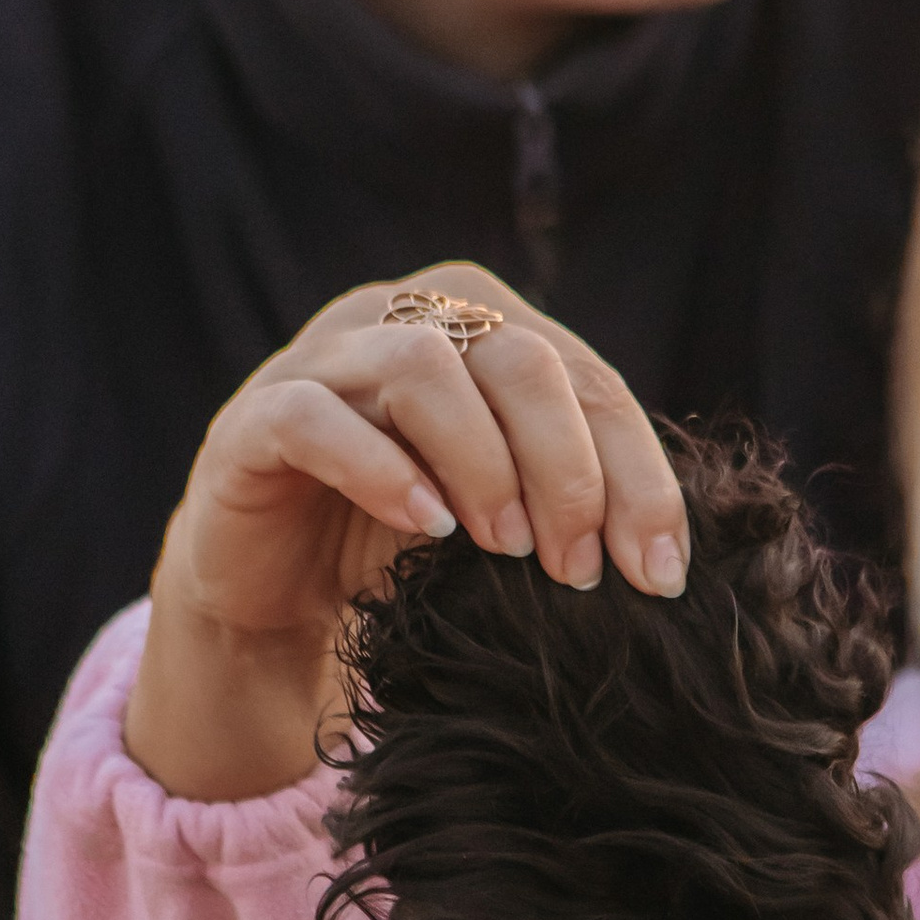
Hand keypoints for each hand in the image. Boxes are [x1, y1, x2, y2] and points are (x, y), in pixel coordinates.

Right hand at [125, 262, 690, 799]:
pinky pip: (317, 418)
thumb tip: (667, 554)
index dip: (635, 472)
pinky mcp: (253, 420)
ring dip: (484, 461)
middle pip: (515, 355)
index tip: (659, 572)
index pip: (582, 377)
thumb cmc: (403, 549)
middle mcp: (399, 316)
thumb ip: (571, 498)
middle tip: (578, 569)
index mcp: (476, 324)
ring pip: (422, 364)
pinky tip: (428, 529)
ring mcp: (320, 360)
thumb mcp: (505, 517)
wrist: (274, 603)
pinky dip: (382, 471)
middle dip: (567, 469)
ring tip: (508, 549)